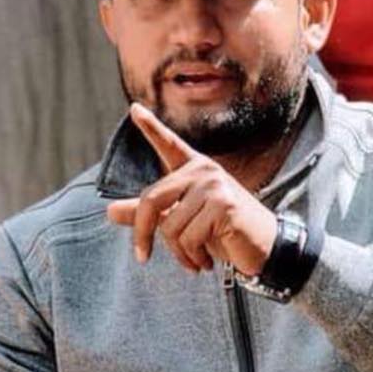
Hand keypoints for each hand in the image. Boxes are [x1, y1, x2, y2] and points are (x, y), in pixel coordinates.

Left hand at [106, 103, 277, 275]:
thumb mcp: (182, 223)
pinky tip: (207, 262)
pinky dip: (192, 257)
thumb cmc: (224, 234)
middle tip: (142, 257)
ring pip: (170, 226)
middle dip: (143, 234)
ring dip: (178, 253)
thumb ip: (149, 216)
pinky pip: (188, 238)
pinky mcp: (224, 205)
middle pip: (151, 200)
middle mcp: (203, 171)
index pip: (169, 145)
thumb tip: (109, 211)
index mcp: (194, 170)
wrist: (264, 250)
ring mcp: (214, 185)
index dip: (151, 127)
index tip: (134, 109)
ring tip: (196, 259)